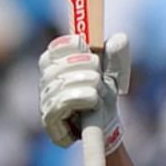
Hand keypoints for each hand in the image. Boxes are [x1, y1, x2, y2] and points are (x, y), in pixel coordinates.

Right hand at [39, 32, 130, 154]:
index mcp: (56, 65)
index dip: (71, 45)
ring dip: (85, 84)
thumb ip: (115, 56)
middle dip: (83, 66)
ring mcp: (45, 101)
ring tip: (97, 91)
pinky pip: (60, 105)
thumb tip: (120, 38)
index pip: (56, 49)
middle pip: (59, 66)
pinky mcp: (49, 120)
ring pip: (60, 85)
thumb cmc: (103, 96)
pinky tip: (92, 99)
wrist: (106, 127)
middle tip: (98, 75)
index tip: (87, 47)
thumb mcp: (112, 74)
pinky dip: (80, 98)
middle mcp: (46, 82)